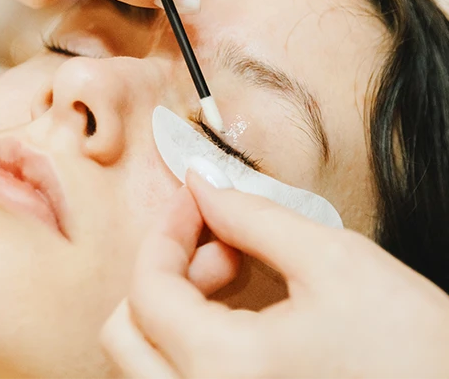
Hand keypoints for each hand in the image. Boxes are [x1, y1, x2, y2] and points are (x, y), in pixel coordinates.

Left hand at [101, 167, 448, 378]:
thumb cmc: (419, 351)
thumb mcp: (334, 262)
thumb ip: (252, 216)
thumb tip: (203, 186)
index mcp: (225, 371)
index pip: (147, 290)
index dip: (166, 231)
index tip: (193, 201)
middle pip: (126, 334)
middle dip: (163, 272)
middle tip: (217, 244)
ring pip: (146, 361)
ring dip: (173, 306)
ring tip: (233, 276)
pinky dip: (188, 339)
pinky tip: (236, 313)